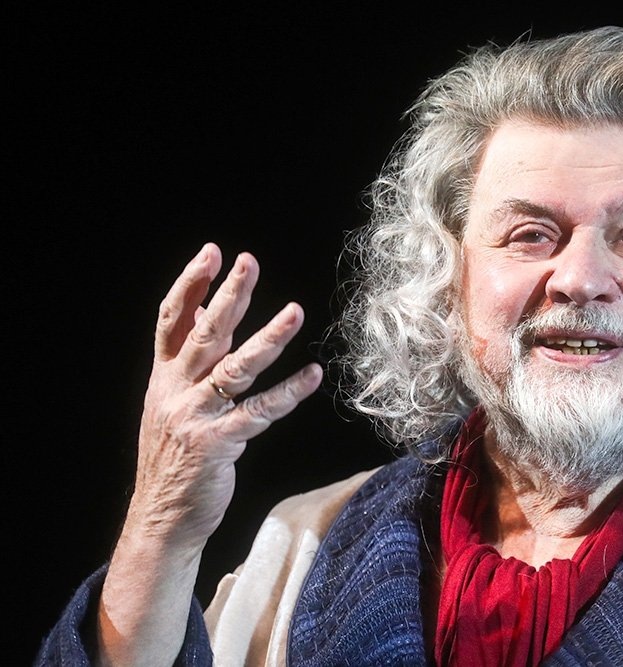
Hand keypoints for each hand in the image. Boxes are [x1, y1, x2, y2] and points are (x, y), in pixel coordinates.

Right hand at [124, 242, 322, 551]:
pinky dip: (288, 393)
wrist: (161, 517)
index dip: (190, 284)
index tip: (211, 252)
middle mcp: (175, 391)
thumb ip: (187, 360)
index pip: (171, 320)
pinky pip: (259, 412)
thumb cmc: (175, 456)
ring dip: (267, 338)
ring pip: (235, 369)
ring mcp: (195, 417)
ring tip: (294, 311)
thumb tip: (205, 312)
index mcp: (163, 377)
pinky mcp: (217, 444)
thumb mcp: (171, 402)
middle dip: (228, 295)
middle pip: (204, 334)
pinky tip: (312, 375)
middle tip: (249, 261)